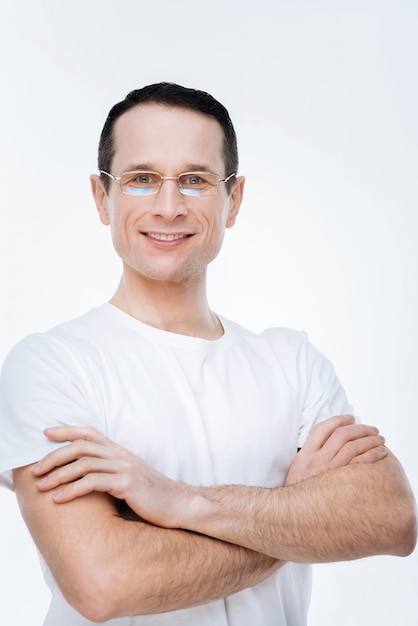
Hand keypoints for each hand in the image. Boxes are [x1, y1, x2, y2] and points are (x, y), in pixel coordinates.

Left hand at [32, 426, 188, 527]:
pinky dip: (72, 490)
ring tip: (41, 487)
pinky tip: (59, 499)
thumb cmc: (150, 494)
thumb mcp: (128, 476)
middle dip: (54, 457)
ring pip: (83, 464)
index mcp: (119, 451)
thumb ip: (109, 471)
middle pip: (80, 446)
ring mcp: (124, 468)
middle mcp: (120, 454)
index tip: (45, 433)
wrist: (177, 504)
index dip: (66, 430)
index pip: (89, 433)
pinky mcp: (126, 484)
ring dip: (58, 475)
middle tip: (35, 471)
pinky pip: (93, 483)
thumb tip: (85, 477)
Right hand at [285, 414, 386, 485]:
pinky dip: (373, 455)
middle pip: (341, 435)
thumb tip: (326, 444)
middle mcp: (316, 461)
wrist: (293, 518)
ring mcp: (329, 473)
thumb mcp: (297, 471)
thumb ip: (309, 455)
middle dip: (359, 428)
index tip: (351, 417)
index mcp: (304, 455)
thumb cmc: (299, 495)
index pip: (322, 429)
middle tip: (372, 428)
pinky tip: (381, 453)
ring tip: (380, 439)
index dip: (338, 420)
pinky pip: (361, 464)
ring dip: (370, 440)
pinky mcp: (342, 485)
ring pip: (353, 447)